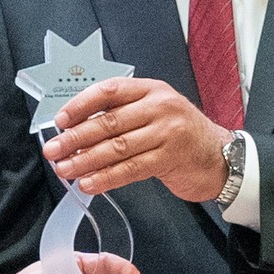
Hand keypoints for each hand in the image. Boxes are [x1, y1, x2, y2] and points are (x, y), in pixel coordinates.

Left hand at [43, 77, 228, 201]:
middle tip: (53, 150)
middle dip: (76, 138)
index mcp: (151, 90)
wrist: (220, 157)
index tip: (60, 120)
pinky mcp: (170, 158)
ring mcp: (167, 132)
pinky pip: (131, 169)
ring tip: (65, 169)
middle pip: (109, 122)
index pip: (110, 91)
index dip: (81, 105)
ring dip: (86, 160)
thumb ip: (124, 115)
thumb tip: (77, 131)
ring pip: (117, 147)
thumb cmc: (181, 135)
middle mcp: (160, 106)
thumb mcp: (156, 113)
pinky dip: (106, 177)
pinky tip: (89, 183)